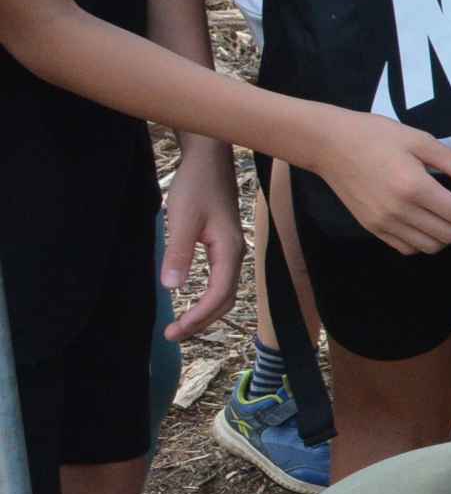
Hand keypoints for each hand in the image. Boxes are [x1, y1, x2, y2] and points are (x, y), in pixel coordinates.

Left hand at [160, 142, 243, 341]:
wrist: (210, 158)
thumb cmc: (197, 184)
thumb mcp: (182, 219)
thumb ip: (178, 253)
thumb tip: (172, 288)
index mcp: (228, 250)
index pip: (218, 295)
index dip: (198, 317)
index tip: (175, 330)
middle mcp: (236, 254)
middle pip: (226, 300)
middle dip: (203, 322)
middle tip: (175, 335)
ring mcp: (232, 250)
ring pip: (225, 291)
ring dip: (206, 312)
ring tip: (183, 324)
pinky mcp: (224, 244)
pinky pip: (221, 280)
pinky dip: (208, 297)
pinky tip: (193, 298)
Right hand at [312, 113, 450, 254]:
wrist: (327, 144)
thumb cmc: (373, 135)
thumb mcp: (419, 140)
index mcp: (413, 188)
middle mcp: (398, 212)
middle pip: (449, 235)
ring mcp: (383, 223)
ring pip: (430, 246)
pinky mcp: (372, 227)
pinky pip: (407, 247)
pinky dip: (428, 242)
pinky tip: (436, 225)